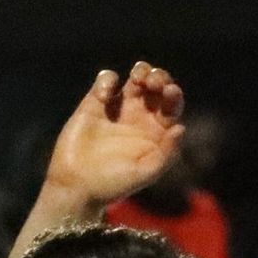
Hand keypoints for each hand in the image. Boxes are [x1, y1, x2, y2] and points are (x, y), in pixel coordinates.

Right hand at [40, 62, 185, 215]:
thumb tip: (181, 128)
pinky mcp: (95, 102)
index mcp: (156, 133)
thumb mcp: (143, 174)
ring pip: (136, 78)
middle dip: (159, 78)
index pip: (171, 107)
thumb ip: (166, 154)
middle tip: (152, 82)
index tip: (169, 91)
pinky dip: (107, 80)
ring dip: (142, 70)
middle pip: (157, 87)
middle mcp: (140, 118)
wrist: (76, 186)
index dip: (173, 95)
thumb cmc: (112, 185)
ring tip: (138, 77)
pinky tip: (102, 96)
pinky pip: (107, 80)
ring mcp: (118, 108)